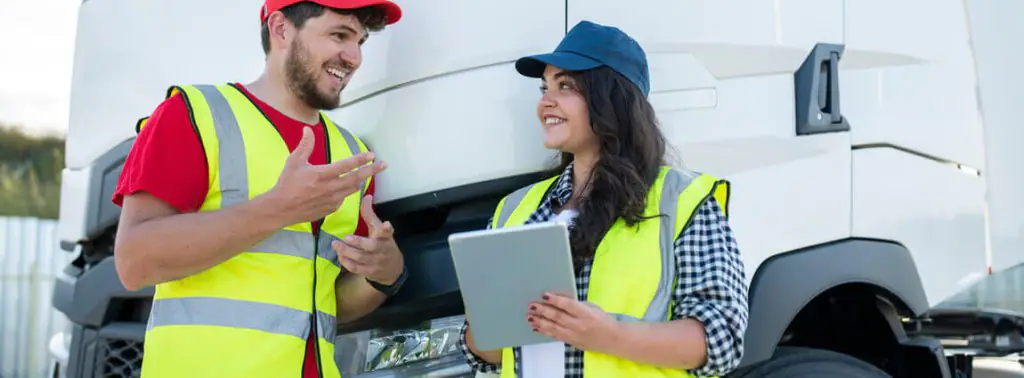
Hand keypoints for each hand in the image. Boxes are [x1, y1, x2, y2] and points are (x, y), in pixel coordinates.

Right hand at [264, 127, 385, 225]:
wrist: (281, 209)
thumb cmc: (287, 184)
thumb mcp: (294, 162)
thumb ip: (305, 146)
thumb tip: (308, 130)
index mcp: (321, 174)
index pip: (346, 165)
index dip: (360, 159)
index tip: (372, 155)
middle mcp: (330, 188)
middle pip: (357, 178)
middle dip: (372, 170)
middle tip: (384, 165)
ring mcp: (332, 200)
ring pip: (353, 188)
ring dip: (361, 180)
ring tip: (368, 173)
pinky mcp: (331, 208)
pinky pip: (344, 198)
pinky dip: (348, 190)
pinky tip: (347, 186)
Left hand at [331, 195, 403, 283]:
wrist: (392, 269)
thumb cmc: (383, 245)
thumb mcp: (379, 229)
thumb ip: (370, 214)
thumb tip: (366, 196)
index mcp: (385, 238)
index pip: (387, 232)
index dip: (386, 229)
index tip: (387, 224)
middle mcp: (381, 250)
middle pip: (371, 246)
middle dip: (358, 242)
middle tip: (346, 237)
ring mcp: (375, 262)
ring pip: (360, 258)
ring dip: (347, 251)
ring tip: (335, 244)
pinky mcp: (368, 272)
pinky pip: (356, 268)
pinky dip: (346, 262)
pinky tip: (339, 255)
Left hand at [527, 292, 621, 352]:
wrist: (613, 339)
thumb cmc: (602, 319)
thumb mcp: (592, 308)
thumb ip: (576, 305)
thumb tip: (558, 299)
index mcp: (586, 313)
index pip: (568, 305)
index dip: (555, 299)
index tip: (544, 294)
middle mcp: (579, 325)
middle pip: (557, 316)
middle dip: (543, 310)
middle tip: (531, 305)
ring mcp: (574, 335)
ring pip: (553, 327)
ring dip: (540, 321)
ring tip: (530, 316)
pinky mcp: (571, 342)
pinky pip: (555, 336)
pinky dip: (544, 331)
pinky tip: (536, 327)